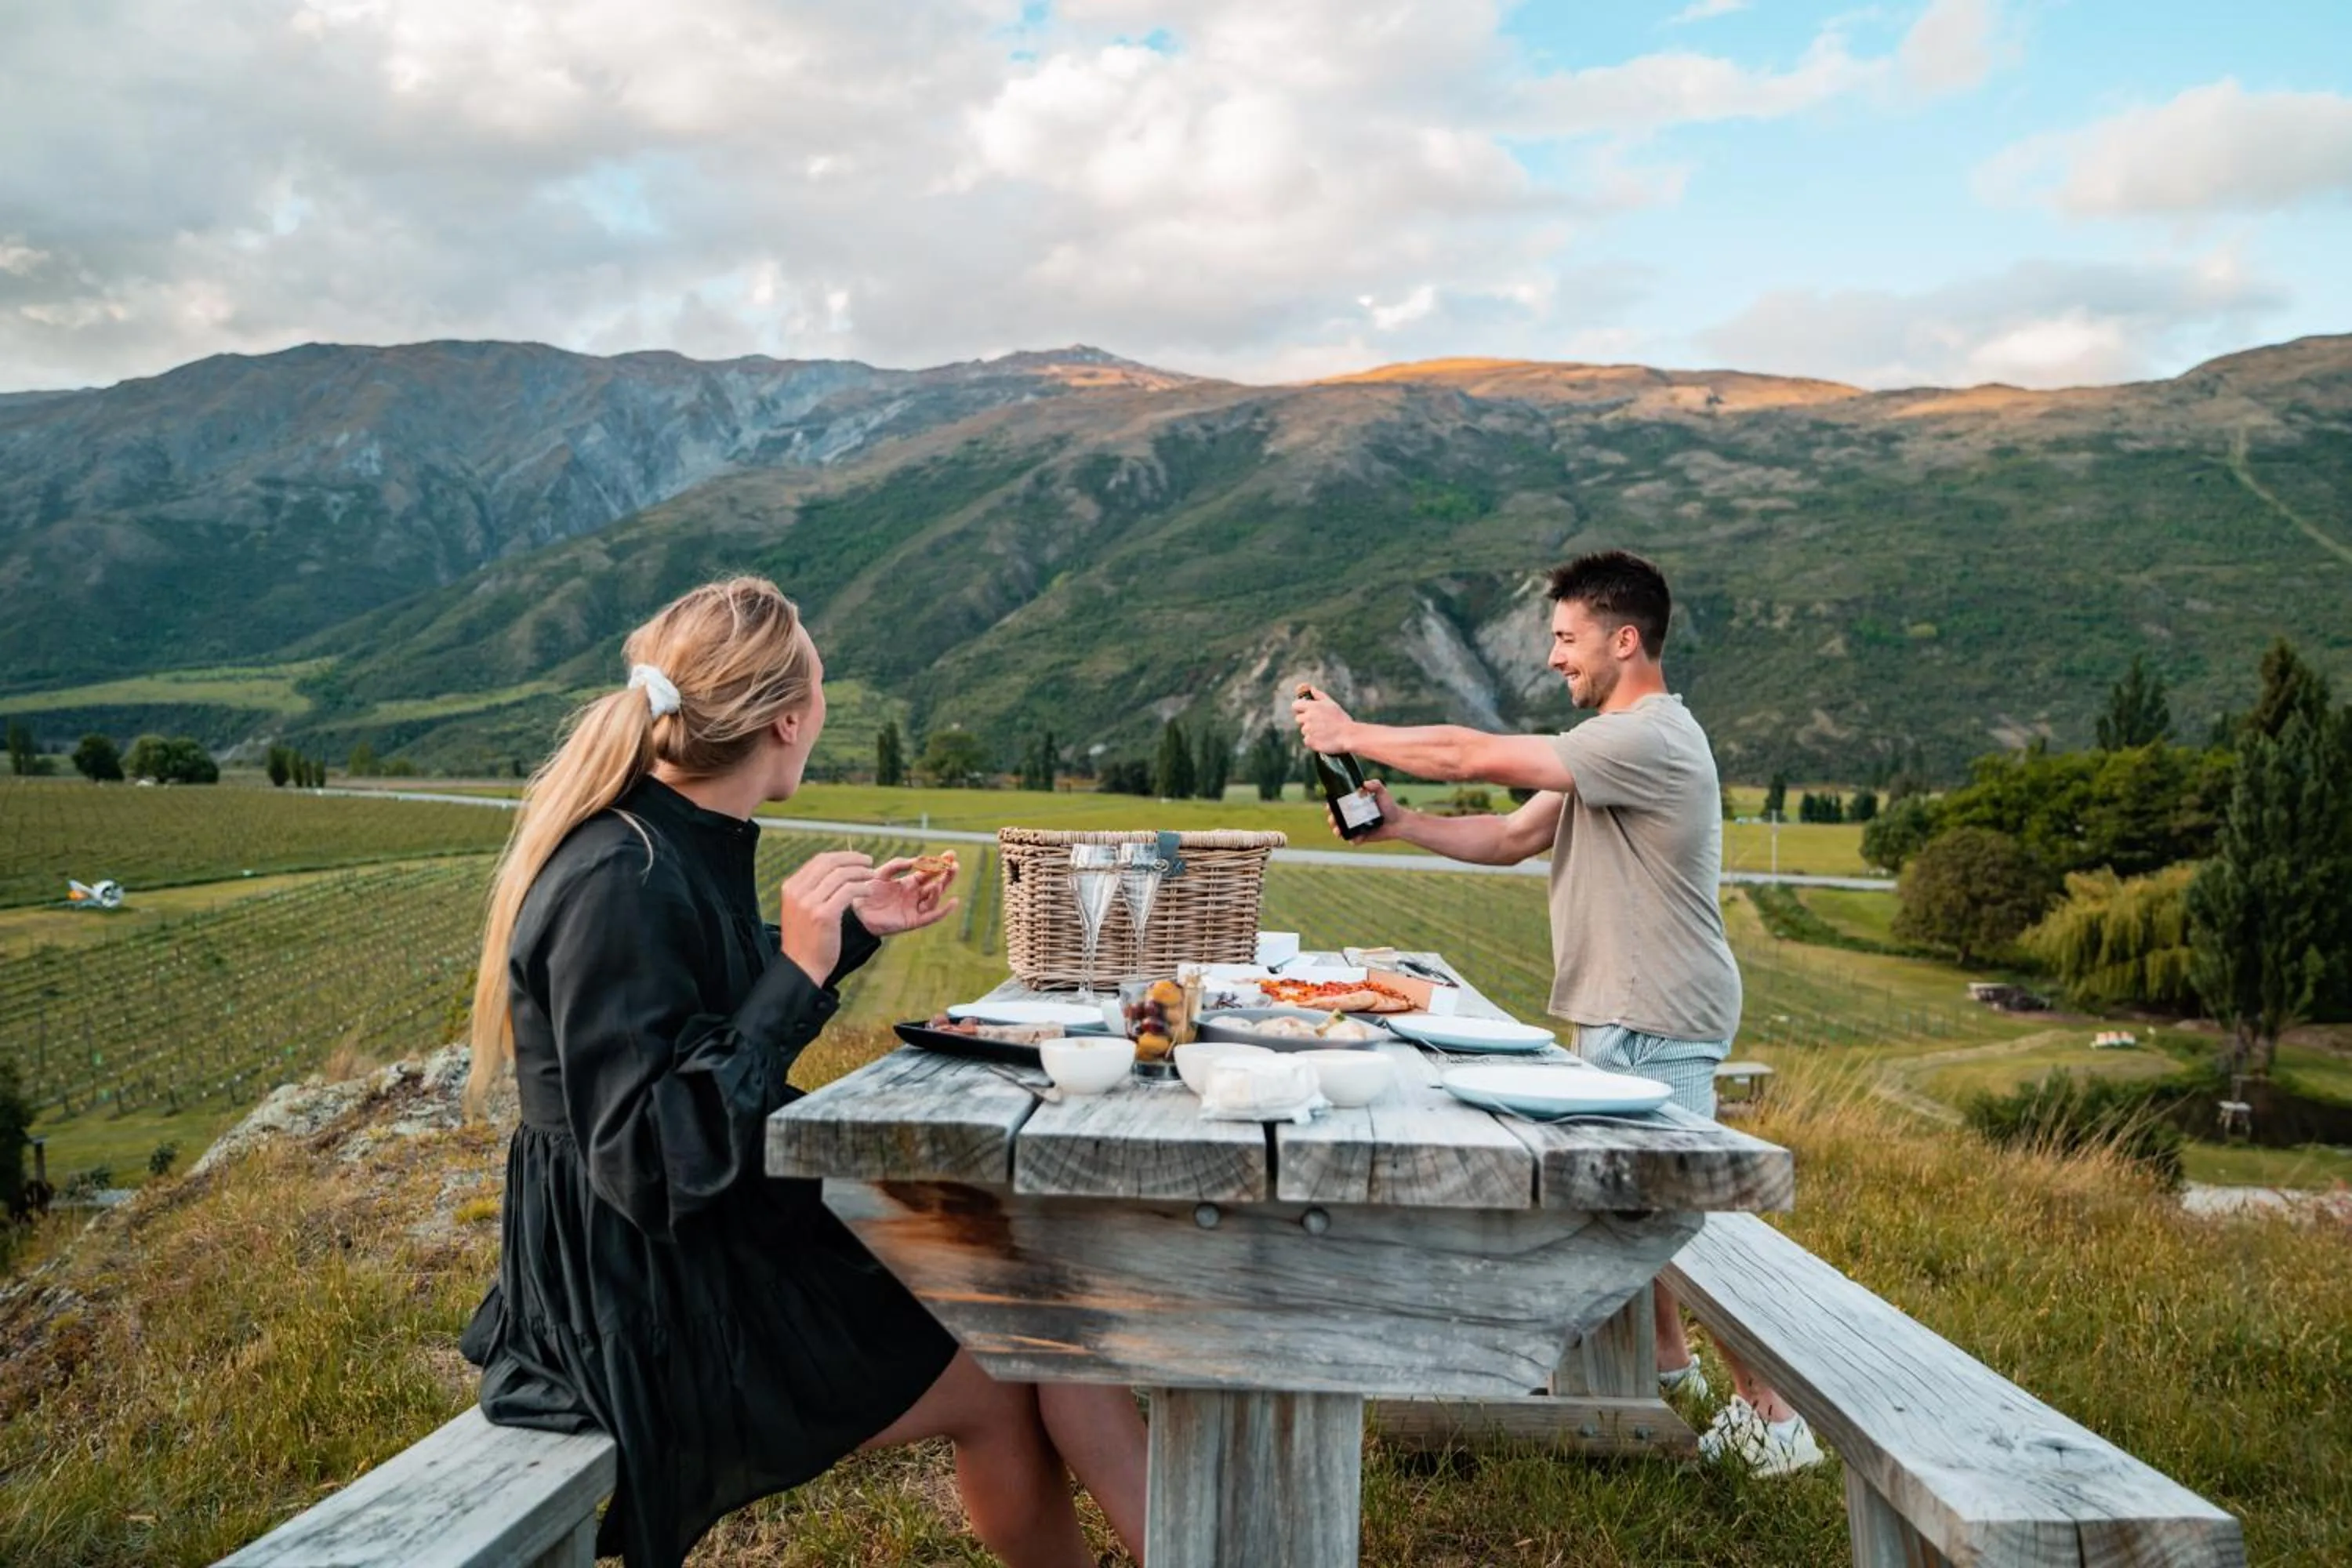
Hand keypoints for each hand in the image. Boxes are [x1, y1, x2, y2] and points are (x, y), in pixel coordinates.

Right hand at [779, 851, 879, 981]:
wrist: (801, 967)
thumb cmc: (806, 939)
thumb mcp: (800, 909)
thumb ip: (812, 890)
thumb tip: (834, 870)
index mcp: (791, 887)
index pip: (819, 860)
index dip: (842, 856)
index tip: (856, 858)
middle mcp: (798, 892)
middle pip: (830, 863)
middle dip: (853, 858)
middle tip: (869, 861)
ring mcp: (809, 903)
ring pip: (841, 875)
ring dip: (861, 872)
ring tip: (872, 875)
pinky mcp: (824, 915)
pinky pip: (848, 891)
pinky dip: (862, 888)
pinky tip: (869, 892)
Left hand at [852, 857, 960, 937]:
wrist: (856, 913)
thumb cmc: (867, 892)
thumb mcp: (881, 873)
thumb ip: (897, 864)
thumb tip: (917, 860)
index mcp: (910, 883)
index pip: (930, 872)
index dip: (941, 863)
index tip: (951, 853)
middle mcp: (915, 895)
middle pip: (937, 884)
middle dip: (947, 874)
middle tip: (955, 864)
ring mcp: (915, 908)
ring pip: (934, 899)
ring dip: (940, 889)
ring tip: (941, 882)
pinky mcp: (912, 921)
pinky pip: (931, 917)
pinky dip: (943, 910)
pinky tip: (953, 901)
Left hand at [1291, 686, 1355, 754]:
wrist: (1348, 735)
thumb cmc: (1341, 719)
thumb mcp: (1331, 704)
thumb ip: (1319, 695)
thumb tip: (1311, 689)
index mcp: (1312, 707)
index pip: (1295, 705)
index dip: (1300, 708)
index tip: (1305, 711)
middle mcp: (1308, 718)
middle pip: (1298, 719)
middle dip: (1306, 721)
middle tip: (1319, 723)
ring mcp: (1308, 730)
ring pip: (1304, 731)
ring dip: (1311, 731)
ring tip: (1325, 732)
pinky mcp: (1310, 741)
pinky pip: (1307, 740)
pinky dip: (1313, 741)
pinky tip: (1323, 739)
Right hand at [1328, 778, 1406, 842]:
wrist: (1399, 821)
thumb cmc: (1389, 805)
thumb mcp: (1382, 792)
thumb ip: (1375, 784)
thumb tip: (1364, 783)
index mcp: (1354, 805)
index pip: (1338, 805)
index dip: (1331, 806)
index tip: (1329, 806)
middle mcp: (1353, 817)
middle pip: (1337, 819)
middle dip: (1332, 820)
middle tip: (1333, 819)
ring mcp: (1357, 828)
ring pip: (1342, 831)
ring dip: (1337, 831)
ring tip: (1339, 831)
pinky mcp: (1362, 837)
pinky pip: (1354, 840)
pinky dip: (1353, 840)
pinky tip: (1356, 838)